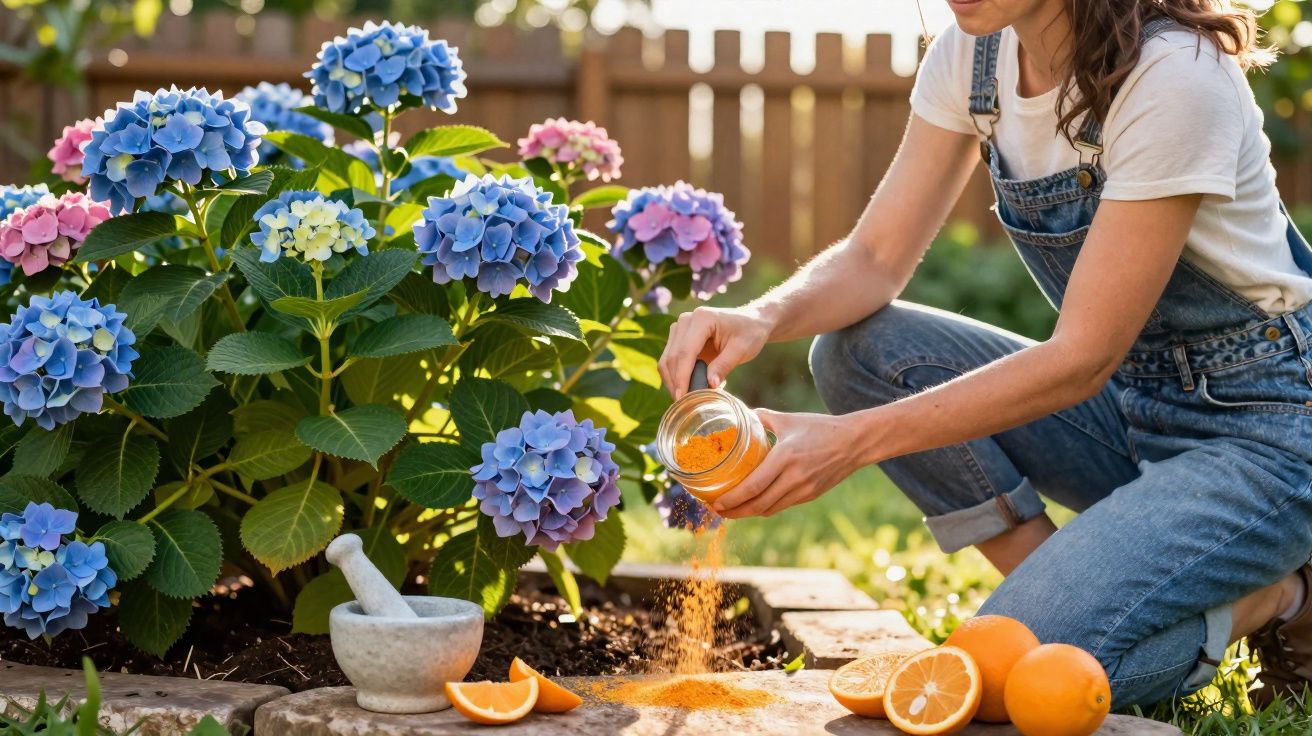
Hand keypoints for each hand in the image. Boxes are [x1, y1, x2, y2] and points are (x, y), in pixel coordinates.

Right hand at [658, 306, 771, 398]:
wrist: (751, 322)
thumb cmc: (749, 333)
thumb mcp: (742, 350)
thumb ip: (724, 366)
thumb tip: (709, 386)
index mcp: (702, 318)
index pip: (685, 352)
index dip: (681, 377)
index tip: (682, 398)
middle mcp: (686, 320)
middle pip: (672, 357)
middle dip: (675, 383)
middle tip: (684, 405)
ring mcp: (680, 328)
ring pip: (666, 360)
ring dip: (672, 382)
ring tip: (686, 400)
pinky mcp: (678, 338)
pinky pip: (670, 360)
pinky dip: (675, 377)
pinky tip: (688, 389)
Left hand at [711, 409, 866, 518]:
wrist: (855, 442)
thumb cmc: (820, 428)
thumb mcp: (789, 420)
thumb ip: (762, 417)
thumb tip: (742, 414)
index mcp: (785, 457)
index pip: (753, 485)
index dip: (732, 499)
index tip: (715, 502)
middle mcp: (794, 477)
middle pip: (758, 504)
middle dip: (735, 511)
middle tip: (716, 510)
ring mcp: (803, 489)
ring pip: (769, 509)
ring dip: (748, 513)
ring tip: (730, 510)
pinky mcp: (810, 495)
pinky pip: (781, 506)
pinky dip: (764, 508)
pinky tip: (753, 504)